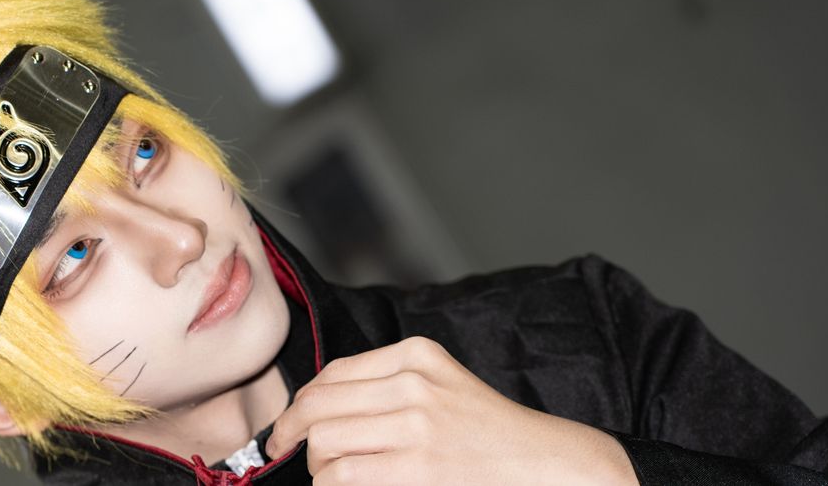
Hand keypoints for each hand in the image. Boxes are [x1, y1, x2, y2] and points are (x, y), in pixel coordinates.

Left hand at [266, 337, 635, 484]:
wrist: (545, 462)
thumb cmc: (486, 433)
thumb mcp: (439, 387)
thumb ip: (385, 387)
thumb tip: (312, 410)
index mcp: (415, 355)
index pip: (331, 374)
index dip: (298, 404)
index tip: (286, 427)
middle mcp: (413, 381)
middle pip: (317, 404)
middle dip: (290, 433)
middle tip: (282, 452)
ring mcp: (418, 423)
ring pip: (323, 441)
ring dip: (314, 465)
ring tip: (327, 476)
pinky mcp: (421, 466)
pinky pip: (344, 474)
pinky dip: (331, 485)